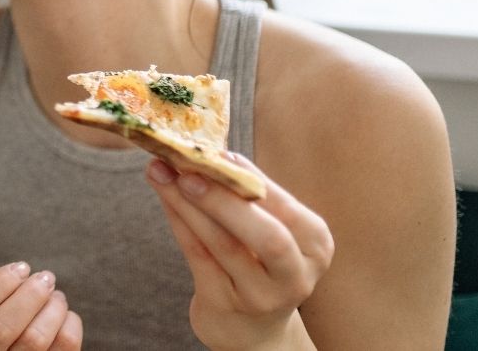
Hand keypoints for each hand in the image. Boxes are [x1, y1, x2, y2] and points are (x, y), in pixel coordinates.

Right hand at [0, 262, 82, 349]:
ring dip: (52, 308)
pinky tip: (63, 316)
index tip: (21, 267)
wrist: (16, 346)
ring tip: (56, 295)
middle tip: (45, 277)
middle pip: (1, 328)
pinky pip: (62, 347)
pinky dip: (68, 323)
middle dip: (29, 295)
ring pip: (34, 340)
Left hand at [145, 155, 333, 349]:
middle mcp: (295, 274)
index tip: (217, 153)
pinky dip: (179, 222)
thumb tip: (216, 152)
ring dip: (187, 204)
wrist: (250, 326)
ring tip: (161, 173)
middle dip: (222, 199)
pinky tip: (165, 198)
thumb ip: (251, 197)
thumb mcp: (271, 230)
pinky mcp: (225, 304)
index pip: (284, 208)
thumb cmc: (259, 262)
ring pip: (222, 245)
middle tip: (186, 170)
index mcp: (316, 244)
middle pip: (265, 236)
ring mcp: (260, 295)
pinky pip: (198, 256)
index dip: (250, 179)